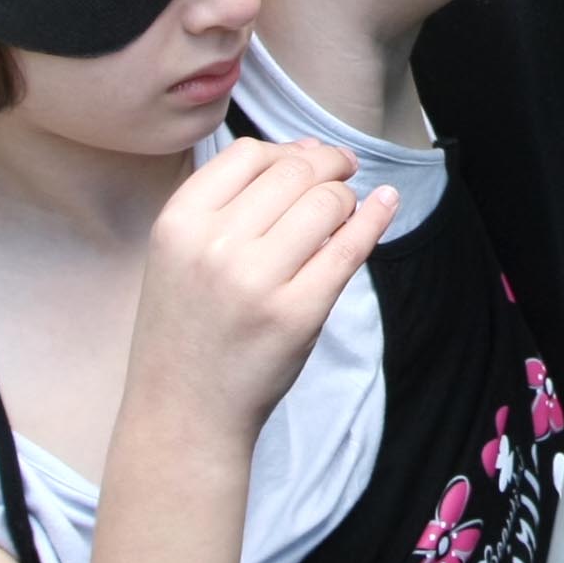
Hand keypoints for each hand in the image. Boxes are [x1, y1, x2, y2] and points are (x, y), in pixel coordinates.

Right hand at [127, 138, 392, 435]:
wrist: (184, 411)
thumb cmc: (189, 327)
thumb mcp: (180, 253)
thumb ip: (231, 202)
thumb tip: (308, 150)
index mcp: (178, 222)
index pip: (249, 154)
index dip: (288, 150)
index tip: (310, 160)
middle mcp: (214, 245)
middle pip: (294, 172)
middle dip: (329, 166)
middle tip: (343, 173)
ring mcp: (257, 280)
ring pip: (326, 202)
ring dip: (347, 197)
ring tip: (346, 209)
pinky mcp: (298, 313)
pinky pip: (350, 246)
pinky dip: (375, 218)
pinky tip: (384, 204)